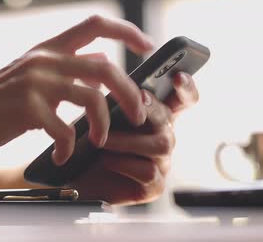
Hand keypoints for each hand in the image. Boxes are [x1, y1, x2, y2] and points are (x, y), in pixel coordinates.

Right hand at [0, 15, 154, 163]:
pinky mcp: (27, 108)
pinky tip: (61, 155)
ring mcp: (36, 82)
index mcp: (47, 49)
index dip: (126, 31)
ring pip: (93, 97)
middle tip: (137, 112)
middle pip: (106, 66)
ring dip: (104, 123)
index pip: (95, 23)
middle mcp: (44, 60)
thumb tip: (98, 68)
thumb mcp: (30, 75)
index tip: (147, 46)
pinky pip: (65, 129)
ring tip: (98, 140)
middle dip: (130, 91)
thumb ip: (62, 70)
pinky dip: (68, 147)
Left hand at [70, 72, 198, 204]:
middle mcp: (164, 137)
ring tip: (102, 139)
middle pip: (168, 118)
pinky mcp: (154, 186)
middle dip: (153, 107)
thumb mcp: (99, 116)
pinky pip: (149, 171)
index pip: (183, 99)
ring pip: (160, 145)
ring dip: (129, 140)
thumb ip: (114, 98)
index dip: (186, 88)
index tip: (178, 76)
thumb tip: (116, 81)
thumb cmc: (90, 143)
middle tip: (138, 99)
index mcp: (156, 117)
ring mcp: (162, 162)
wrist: (76, 179)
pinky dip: (124, 163)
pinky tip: (106, 160)